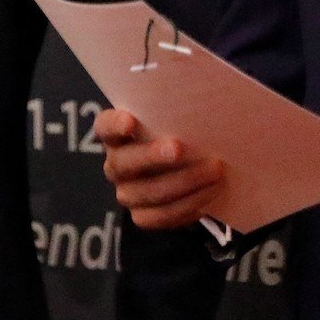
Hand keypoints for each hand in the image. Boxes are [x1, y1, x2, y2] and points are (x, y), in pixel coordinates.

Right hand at [93, 109, 224, 229]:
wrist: (185, 169)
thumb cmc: (177, 133)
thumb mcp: (173, 120)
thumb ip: (177, 113)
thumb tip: (203, 104)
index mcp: (115, 136)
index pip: (105, 127)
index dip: (114, 125)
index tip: (130, 121)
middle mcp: (115, 165)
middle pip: (123, 163)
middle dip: (152, 156)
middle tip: (178, 149)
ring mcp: (127, 193)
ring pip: (148, 192)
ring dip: (184, 182)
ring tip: (214, 171)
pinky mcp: (142, 216)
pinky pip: (162, 215)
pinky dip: (189, 204)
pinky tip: (210, 192)